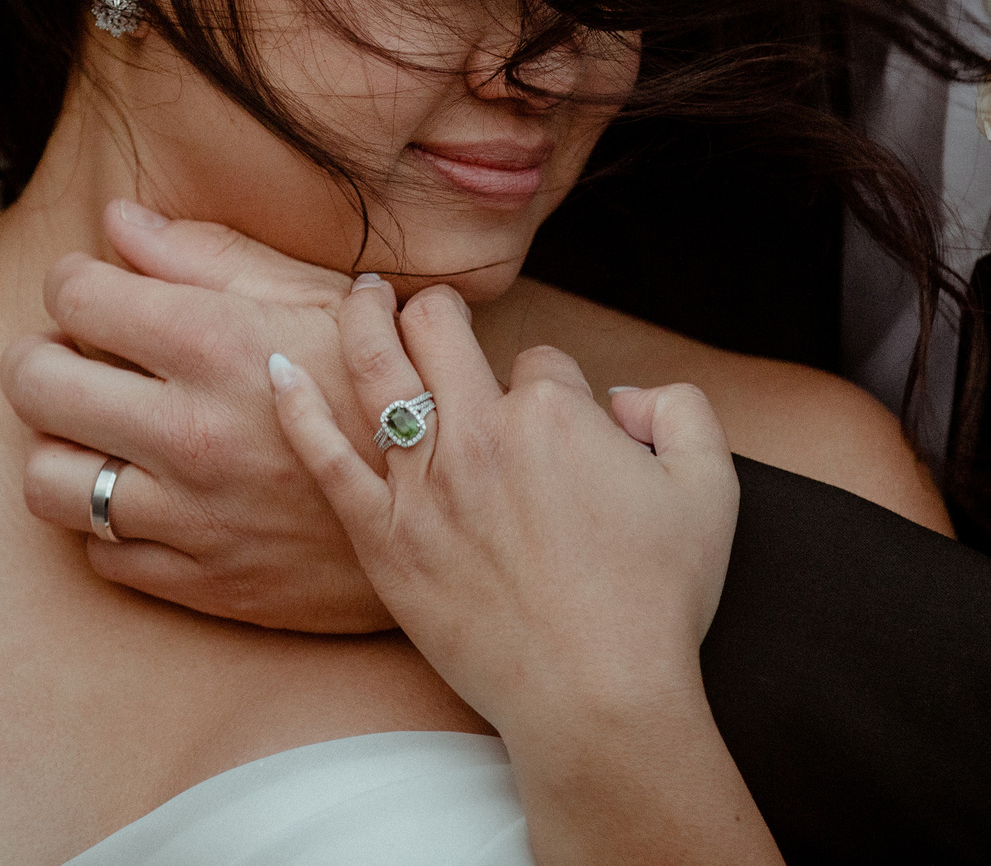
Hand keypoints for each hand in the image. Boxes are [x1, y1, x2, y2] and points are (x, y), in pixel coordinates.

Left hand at [3, 200, 390, 633]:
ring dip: (59, 445)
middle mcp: (192, 430)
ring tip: (95, 429)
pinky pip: (99, 552)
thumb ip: (208, 255)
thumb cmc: (385, 386)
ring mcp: (191, 515)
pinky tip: (144, 490)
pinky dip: (107, 520)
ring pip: (46, 479)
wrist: (456, 512)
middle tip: (72, 355)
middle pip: (33, 382)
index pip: (74, 294)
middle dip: (40, 356)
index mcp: (220, 343)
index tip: (96, 291)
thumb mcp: (317, 298)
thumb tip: (115, 221)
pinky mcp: (201, 582)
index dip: (74, 283)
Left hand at [269, 278, 739, 745]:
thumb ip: (682, 411)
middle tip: (426, 303)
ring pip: (377, 372)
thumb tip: (623, 399)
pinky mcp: (383, 540)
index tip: (560, 425)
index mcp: (553, 412)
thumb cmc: (655, 600)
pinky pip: (326, 458)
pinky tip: (280, 368)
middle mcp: (479, 434)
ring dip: (364, 319)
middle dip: (435, 307)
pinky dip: (298, 407)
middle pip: (439, 332)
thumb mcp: (710, 488)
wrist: (596, 696)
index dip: (554, 386)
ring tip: (361, 294)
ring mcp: (423, 487)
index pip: (541, 360)